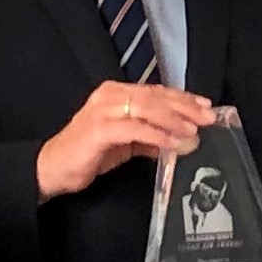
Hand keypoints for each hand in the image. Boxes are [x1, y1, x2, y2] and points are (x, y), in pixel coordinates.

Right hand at [37, 83, 214, 198]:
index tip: (206, 107)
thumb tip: (179, 141)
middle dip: (185, 107)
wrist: (52, 168)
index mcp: (116, 94)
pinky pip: (135, 128)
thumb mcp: (125, 145)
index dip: (183, 98)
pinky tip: (174, 143)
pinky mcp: (99, 129)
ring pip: (147, 107)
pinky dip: (157, 135)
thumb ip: (149, 138)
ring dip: (174, 119)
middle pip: (155, 96)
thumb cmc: (87, 154)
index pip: (156, 92)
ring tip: (195, 131)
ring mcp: (103, 110)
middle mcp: (110, 95)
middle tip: (209, 118)